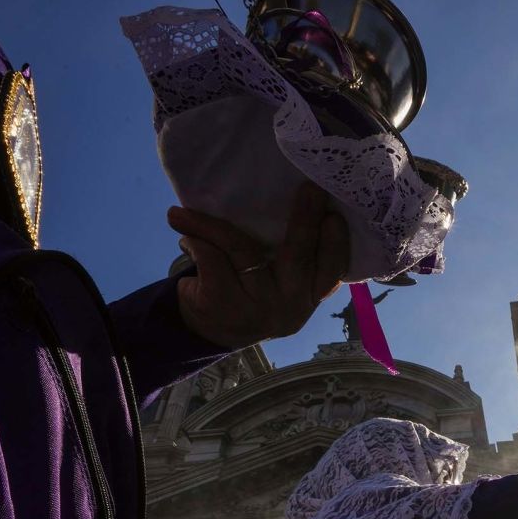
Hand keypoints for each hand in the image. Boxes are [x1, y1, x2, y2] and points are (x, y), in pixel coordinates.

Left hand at [168, 183, 350, 348]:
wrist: (208, 330)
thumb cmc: (249, 289)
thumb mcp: (280, 281)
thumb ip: (296, 256)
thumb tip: (307, 199)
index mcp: (309, 296)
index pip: (331, 269)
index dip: (335, 243)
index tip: (335, 215)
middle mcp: (290, 306)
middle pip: (297, 255)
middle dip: (304, 218)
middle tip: (310, 188)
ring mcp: (259, 309)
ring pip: (242, 249)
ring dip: (210, 225)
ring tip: (182, 214)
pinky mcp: (225, 306)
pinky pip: (211, 258)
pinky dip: (195, 241)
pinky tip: (185, 238)